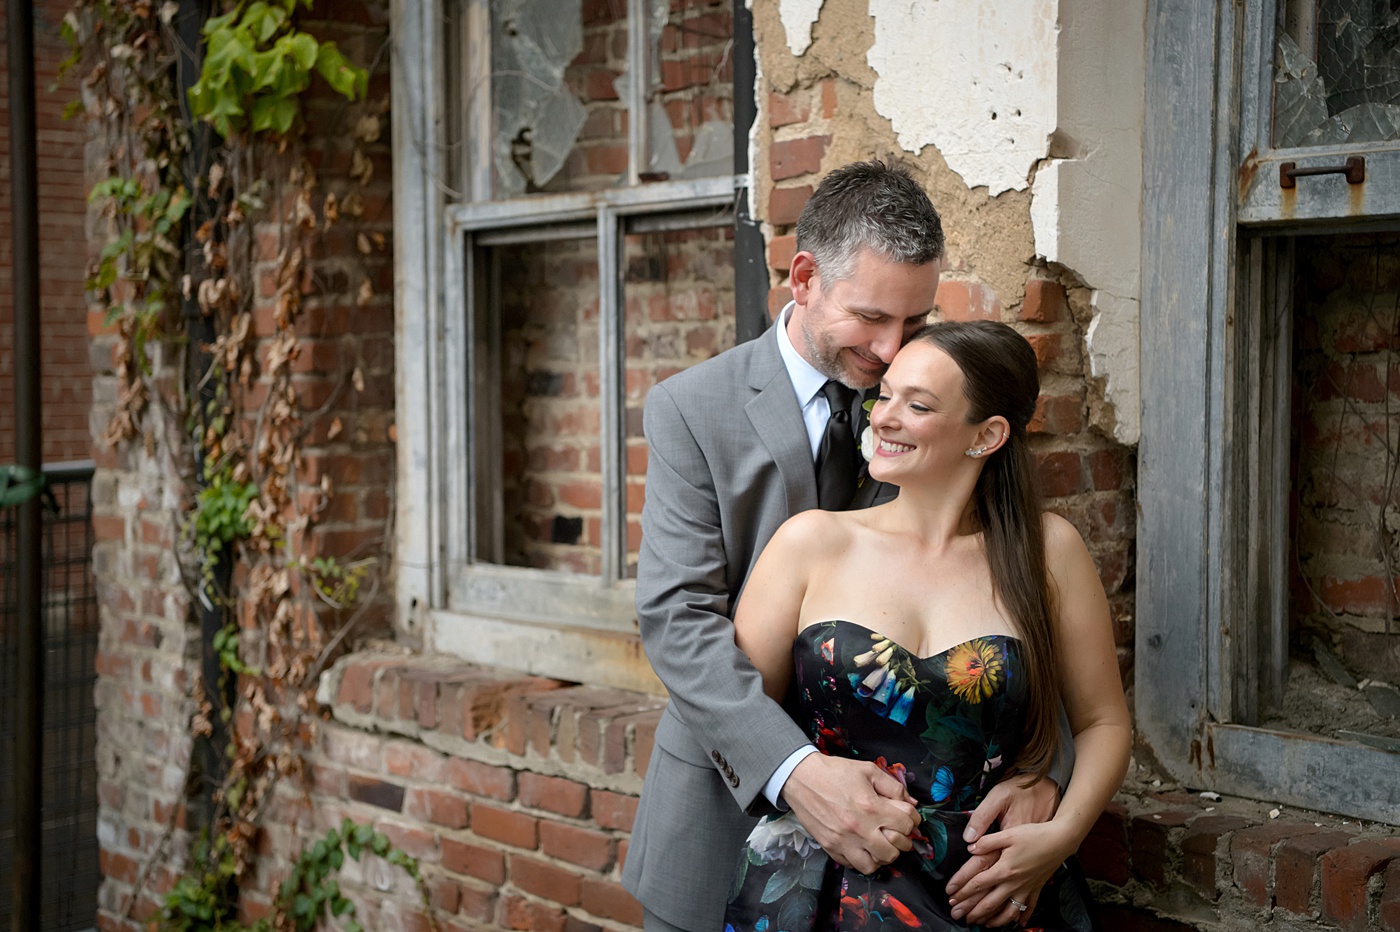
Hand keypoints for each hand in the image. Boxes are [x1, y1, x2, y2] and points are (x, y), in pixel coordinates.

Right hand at [782, 754, 918, 874]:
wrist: (801, 778)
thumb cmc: (835, 772)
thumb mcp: (868, 770)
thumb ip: (893, 787)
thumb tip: (911, 803)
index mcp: (871, 807)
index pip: (906, 824)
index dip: (913, 820)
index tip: (909, 817)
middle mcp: (859, 828)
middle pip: (895, 850)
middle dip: (902, 840)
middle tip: (896, 831)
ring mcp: (844, 842)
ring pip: (875, 865)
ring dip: (882, 855)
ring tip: (880, 842)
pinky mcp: (831, 848)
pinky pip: (854, 865)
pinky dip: (863, 859)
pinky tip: (863, 846)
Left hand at [944, 775, 1060, 920]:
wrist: (1060, 840)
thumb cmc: (1034, 835)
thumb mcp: (1009, 833)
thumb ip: (988, 841)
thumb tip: (970, 846)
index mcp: (1005, 869)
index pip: (979, 884)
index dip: (963, 890)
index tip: (952, 896)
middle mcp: (1014, 883)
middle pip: (990, 903)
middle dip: (973, 911)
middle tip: (960, 916)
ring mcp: (1026, 888)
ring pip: (1008, 911)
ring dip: (994, 920)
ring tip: (983, 924)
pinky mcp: (1036, 888)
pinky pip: (1028, 907)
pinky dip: (1022, 917)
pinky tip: (1018, 924)